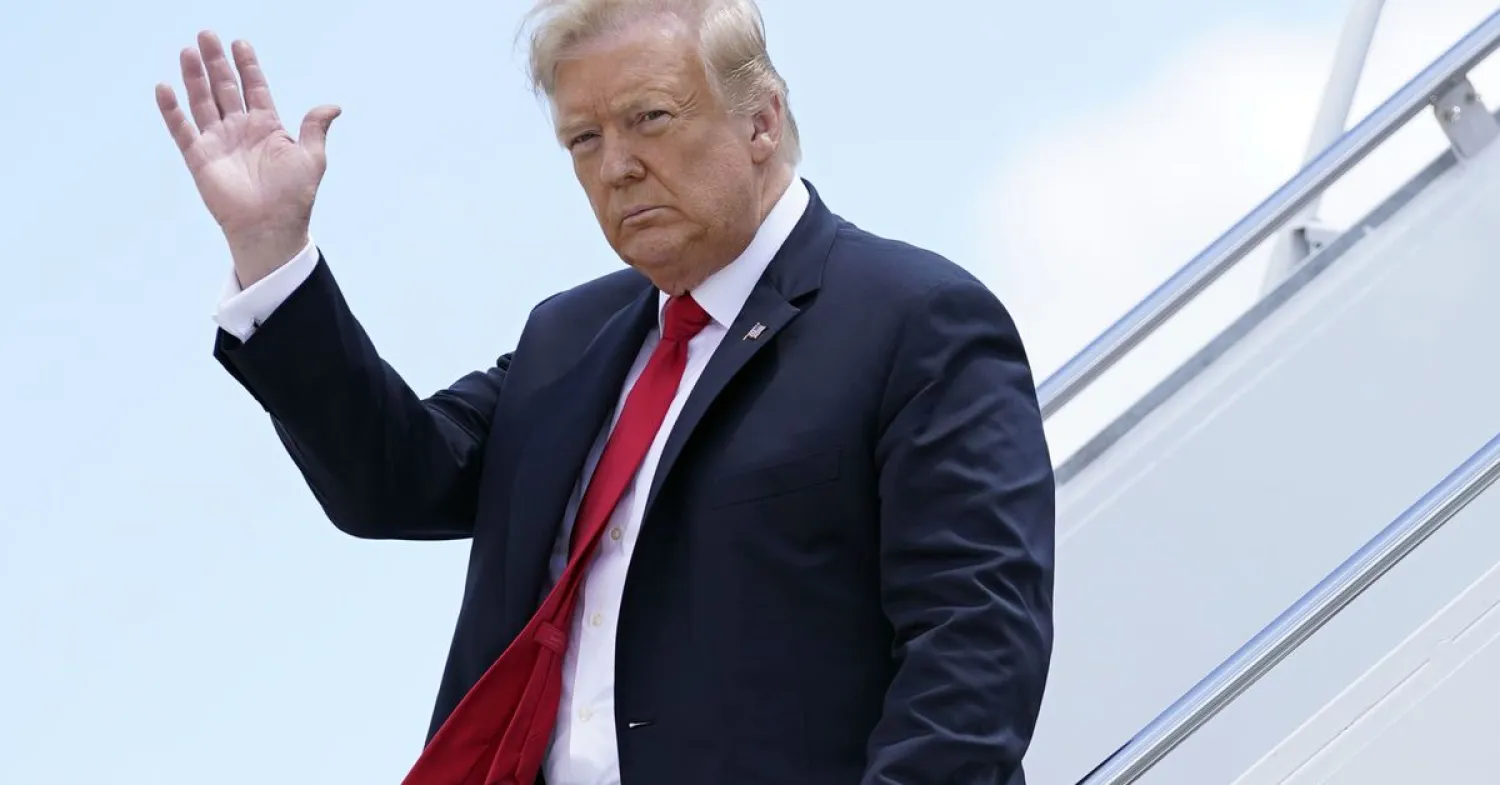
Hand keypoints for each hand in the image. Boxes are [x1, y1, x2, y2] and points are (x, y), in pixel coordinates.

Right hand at [156, 31, 340, 286]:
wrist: (271, 228)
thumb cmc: (294, 196)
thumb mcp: (312, 158)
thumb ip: (315, 128)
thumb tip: (333, 105)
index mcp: (267, 126)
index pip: (254, 88)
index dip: (247, 66)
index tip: (240, 42)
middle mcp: (240, 130)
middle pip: (224, 88)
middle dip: (216, 62)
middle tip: (207, 35)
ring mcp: (218, 142)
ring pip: (202, 102)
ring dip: (194, 77)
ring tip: (188, 51)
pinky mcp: (200, 158)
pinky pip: (182, 129)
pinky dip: (172, 110)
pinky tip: (164, 88)